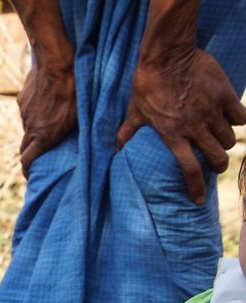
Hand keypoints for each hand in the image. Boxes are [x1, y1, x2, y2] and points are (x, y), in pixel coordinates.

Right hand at [17, 60, 76, 176]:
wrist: (56, 63)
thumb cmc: (75, 90)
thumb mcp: (81, 116)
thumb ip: (72, 132)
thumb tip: (81, 143)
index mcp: (44, 135)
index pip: (27, 160)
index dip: (27, 170)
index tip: (30, 175)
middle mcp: (31, 127)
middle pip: (24, 147)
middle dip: (30, 153)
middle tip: (39, 154)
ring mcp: (24, 113)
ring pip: (28, 127)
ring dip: (35, 129)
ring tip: (48, 122)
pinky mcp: (22, 100)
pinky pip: (27, 111)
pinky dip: (34, 113)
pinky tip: (45, 103)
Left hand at [117, 48, 245, 203]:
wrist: (166, 56)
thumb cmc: (146, 85)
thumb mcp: (134, 112)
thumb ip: (127, 133)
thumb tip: (116, 150)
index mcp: (172, 135)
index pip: (188, 170)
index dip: (195, 188)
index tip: (198, 200)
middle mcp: (195, 127)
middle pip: (216, 158)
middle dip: (217, 166)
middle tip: (215, 165)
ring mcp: (211, 111)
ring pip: (229, 139)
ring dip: (225, 143)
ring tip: (219, 141)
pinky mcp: (224, 95)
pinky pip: (241, 116)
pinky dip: (239, 120)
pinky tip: (232, 119)